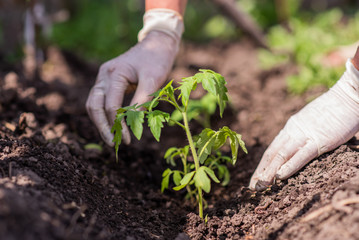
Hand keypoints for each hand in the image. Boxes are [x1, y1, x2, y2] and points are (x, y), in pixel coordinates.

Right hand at [86, 30, 178, 145]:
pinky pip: (100, 101)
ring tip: (112, 138)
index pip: (111, 105)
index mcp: (114, 73)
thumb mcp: (153, 80)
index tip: (129, 140)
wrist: (156, 44)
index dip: (119, 125)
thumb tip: (134, 124)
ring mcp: (103, 78)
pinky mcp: (107, 81)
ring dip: (101, 122)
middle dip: (103, 127)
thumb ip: (142, 101)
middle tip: (113, 143)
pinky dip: (104, 114)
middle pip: (94, 106)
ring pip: (94, 104)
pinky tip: (113, 125)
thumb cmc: (156, 59)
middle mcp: (104, 75)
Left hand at [249, 59, 358, 190]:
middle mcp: (293, 131)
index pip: (272, 149)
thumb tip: (300, 143)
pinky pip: (301, 156)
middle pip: (272, 154)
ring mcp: (305, 135)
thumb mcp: (312, 121)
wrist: (348, 96)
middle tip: (252, 187)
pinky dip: (289, 166)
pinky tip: (279, 177)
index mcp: (291, 127)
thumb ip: (304, 132)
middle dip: (261, 171)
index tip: (255, 177)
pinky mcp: (319, 140)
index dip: (262, 164)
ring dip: (270, 171)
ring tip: (261, 185)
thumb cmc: (335, 109)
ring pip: (282, 156)